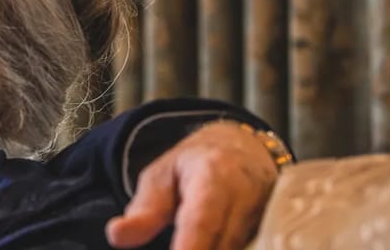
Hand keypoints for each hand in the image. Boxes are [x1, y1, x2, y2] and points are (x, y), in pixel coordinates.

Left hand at [105, 122, 279, 248]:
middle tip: (174, 248)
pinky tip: (204, 244)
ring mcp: (268, 217)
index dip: (190, 246)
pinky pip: (253, 247)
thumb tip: (116, 236)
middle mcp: (248, 199)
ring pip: (239, 249)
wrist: (244, 150)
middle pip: (223, 245)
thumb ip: (143, 210)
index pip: (202, 221)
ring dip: (209, 249)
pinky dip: (224, 249)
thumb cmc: (195, 166)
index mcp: (214, 177)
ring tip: (183, 242)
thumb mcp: (161, 177)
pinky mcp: (273, 231)